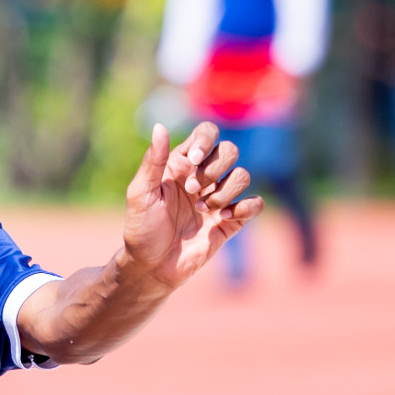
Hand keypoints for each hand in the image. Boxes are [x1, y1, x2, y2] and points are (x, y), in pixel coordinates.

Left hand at [122, 121, 265, 289]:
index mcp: (181, 164)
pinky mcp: (231, 221)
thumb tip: (159, 126)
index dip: (206, 140)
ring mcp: (218, 198)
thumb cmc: (140, 230)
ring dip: (224, 192)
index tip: (192, 159)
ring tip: (201, 211)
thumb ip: (153, 161)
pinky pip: (255, 204)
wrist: (151, 267)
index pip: (207, 133)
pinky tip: (221, 220)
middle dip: (214, 169)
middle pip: (229, 150)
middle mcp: (203, 177)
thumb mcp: (140, 194)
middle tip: (190, 191)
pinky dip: (243, 208)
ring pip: (243, 175)